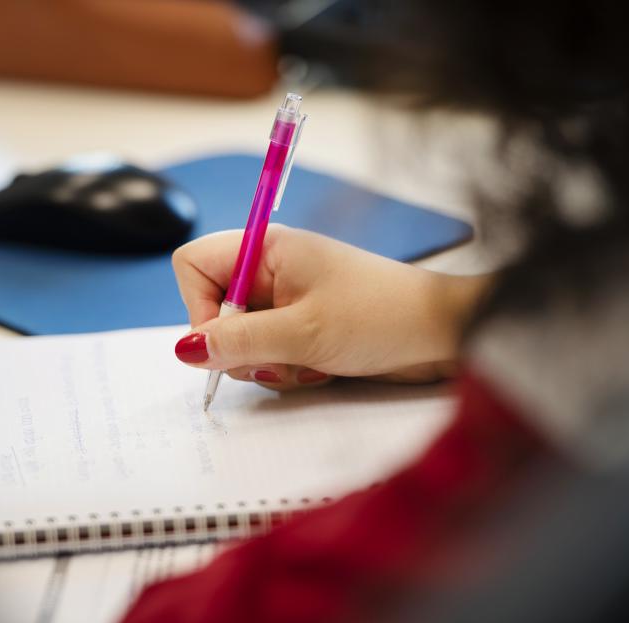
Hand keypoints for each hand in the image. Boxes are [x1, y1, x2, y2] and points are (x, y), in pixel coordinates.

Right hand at [172, 224, 490, 389]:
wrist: (445, 334)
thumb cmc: (381, 317)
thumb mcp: (302, 333)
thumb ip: (238, 341)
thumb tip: (184, 350)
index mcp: (267, 248)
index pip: (193, 265)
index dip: (200, 306)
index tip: (229, 338)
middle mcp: (271, 269)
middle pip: (215, 308)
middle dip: (239, 344)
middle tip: (276, 357)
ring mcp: (288, 298)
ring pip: (241, 337)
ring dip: (266, 362)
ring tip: (307, 362)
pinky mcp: (304, 324)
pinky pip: (269, 351)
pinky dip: (286, 367)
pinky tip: (320, 367)